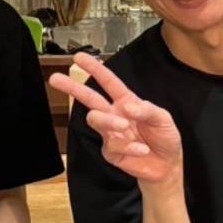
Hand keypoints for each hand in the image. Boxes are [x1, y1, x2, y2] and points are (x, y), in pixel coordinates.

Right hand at [49, 51, 182, 184]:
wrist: (167, 165)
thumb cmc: (165, 137)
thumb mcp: (163, 118)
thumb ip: (147, 110)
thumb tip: (128, 106)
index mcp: (126, 101)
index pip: (108, 82)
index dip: (94, 68)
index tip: (79, 57)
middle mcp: (115, 114)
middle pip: (89, 98)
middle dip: (72, 87)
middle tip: (55, 78)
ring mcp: (110, 133)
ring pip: (96, 120)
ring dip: (109, 121)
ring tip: (125, 126)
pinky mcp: (110, 152)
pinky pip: (112, 145)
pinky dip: (129, 147)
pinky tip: (142, 149)